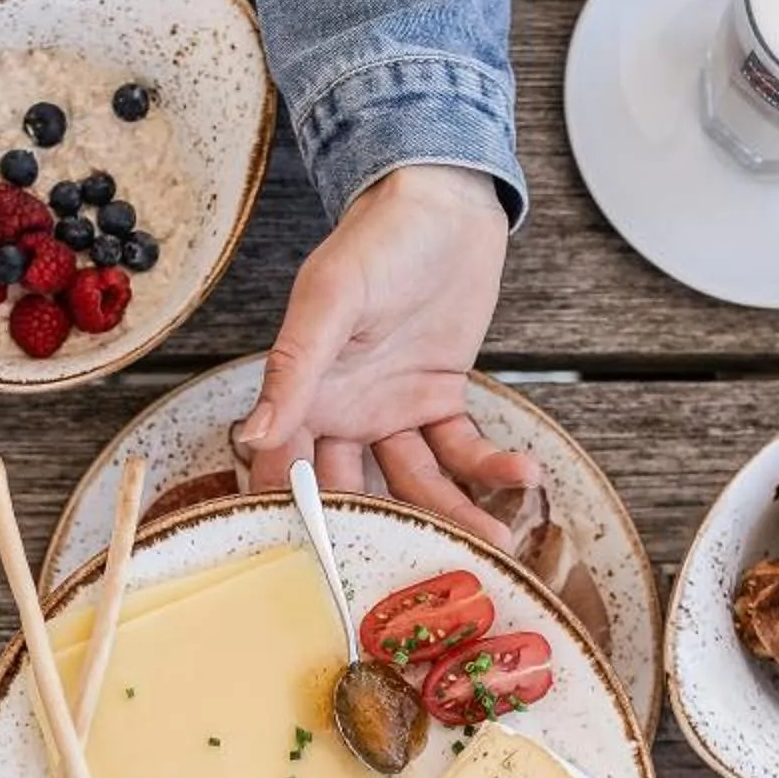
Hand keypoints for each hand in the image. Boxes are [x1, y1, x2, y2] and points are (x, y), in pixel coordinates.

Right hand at [236, 165, 536, 545]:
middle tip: (424, 574)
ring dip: (455, 513)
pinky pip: (463, 451)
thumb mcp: (331, 299)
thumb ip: (295, 367)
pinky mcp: (442, 402)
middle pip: (358, 491)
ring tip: (495, 540)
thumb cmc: (376, 240)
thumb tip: (257, 434)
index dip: (300, 516)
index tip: (323, 566)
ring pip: (418, 484)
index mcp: (303, 393)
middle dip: (390, 534)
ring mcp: (395, 412)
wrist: (444, 203)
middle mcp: (344, 413)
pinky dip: (491, 468)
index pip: (288, 469)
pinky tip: (521, 474)